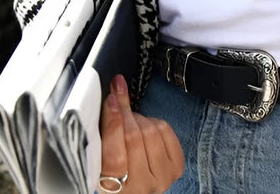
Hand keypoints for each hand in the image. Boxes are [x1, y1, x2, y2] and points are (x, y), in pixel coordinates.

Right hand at [99, 74, 184, 193]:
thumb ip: (105, 135)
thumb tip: (114, 95)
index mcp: (113, 190)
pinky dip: (154, 122)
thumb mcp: (102, 160)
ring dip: (139, 119)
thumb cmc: (115, 172)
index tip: (112, 99)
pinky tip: (146, 128)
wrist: (139, 190)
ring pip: (151, 131)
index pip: (114, 157)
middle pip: (134, 138)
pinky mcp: (177, 166)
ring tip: (130, 122)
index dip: (113, 123)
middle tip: (118, 102)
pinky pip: (165, 130)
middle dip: (125, 113)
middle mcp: (141, 188)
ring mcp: (163, 178)